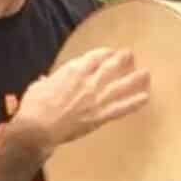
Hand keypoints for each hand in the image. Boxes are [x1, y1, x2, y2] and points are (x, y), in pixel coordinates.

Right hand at [11, 47, 149, 153]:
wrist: (37, 128)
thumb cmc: (33, 107)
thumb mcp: (37, 87)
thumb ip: (46, 82)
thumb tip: (45, 81)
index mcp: (73, 70)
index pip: (94, 57)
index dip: (104, 53)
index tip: (109, 52)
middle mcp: (88, 81)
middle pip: (111, 66)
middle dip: (122, 59)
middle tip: (130, 54)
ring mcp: (96, 98)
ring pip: (121, 85)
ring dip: (135, 78)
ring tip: (146, 73)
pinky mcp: (100, 115)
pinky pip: (121, 108)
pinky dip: (134, 103)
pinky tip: (145, 98)